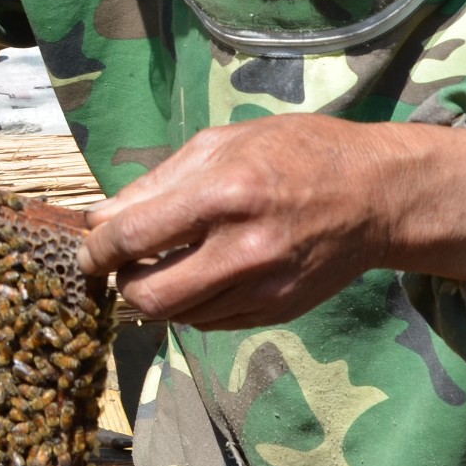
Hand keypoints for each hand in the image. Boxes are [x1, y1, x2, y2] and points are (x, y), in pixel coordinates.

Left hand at [77, 116, 465, 330]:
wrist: (375, 194)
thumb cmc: (297, 153)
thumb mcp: (223, 143)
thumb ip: (158, 182)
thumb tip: (102, 217)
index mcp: (225, 195)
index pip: (133, 237)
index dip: (97, 249)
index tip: (89, 250)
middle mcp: (243, 250)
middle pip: (149, 298)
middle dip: (124, 284)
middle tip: (125, 264)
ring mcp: (263, 288)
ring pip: (178, 316)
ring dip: (159, 294)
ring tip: (169, 262)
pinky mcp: (276, 310)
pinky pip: (210, 322)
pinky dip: (193, 304)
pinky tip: (205, 273)